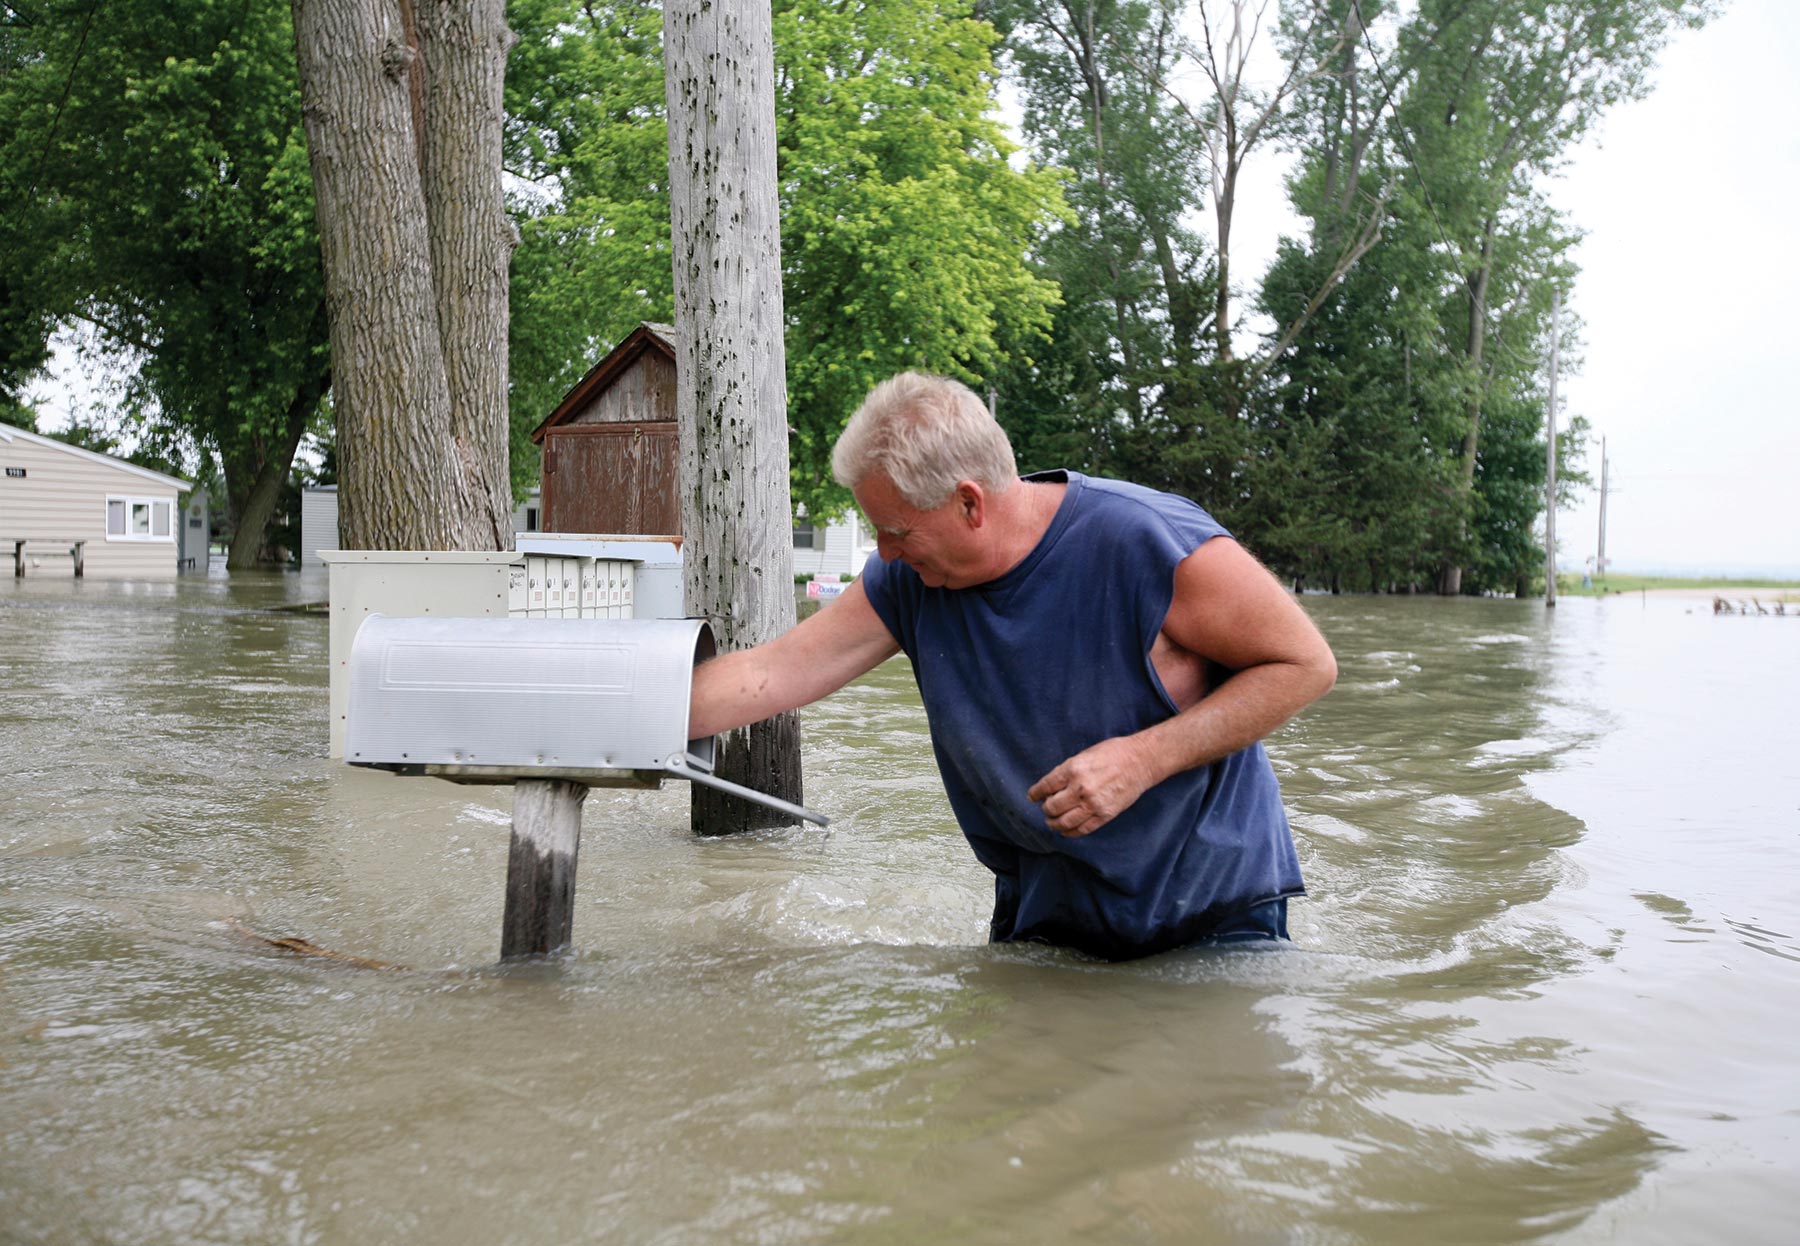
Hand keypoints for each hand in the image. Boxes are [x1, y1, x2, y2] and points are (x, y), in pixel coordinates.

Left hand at [1027, 736, 1158, 837]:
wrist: (1140, 761)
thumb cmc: (1113, 753)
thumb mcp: (1084, 755)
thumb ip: (1067, 771)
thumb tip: (1051, 786)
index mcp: (1073, 769)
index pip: (1046, 786)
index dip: (1036, 793)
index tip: (1032, 796)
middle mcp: (1080, 788)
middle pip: (1052, 807)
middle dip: (1046, 809)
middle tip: (1046, 807)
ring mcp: (1093, 804)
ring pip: (1064, 822)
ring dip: (1054, 823)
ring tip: (1052, 821)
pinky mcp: (1104, 815)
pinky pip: (1082, 829)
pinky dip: (1070, 832)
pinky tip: (1065, 830)